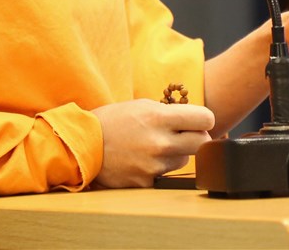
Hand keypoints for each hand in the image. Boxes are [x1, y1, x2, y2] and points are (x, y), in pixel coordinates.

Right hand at [90, 99, 214, 187]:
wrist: (83, 145)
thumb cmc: (112, 121)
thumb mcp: (140, 106)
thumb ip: (169, 112)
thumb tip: (194, 119)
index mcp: (158, 117)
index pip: (205, 119)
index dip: (205, 119)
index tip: (199, 120)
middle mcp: (160, 142)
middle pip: (202, 142)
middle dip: (198, 137)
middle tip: (187, 134)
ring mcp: (154, 164)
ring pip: (185, 160)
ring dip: (178, 153)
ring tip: (156, 146)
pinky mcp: (147, 181)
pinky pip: (167, 173)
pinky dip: (161, 167)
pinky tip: (144, 159)